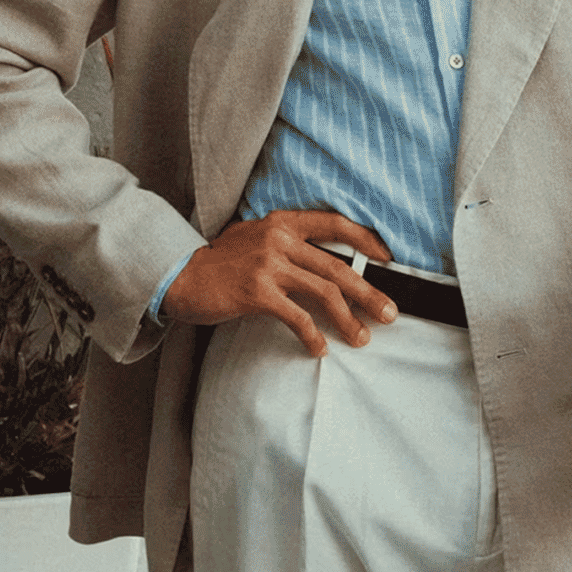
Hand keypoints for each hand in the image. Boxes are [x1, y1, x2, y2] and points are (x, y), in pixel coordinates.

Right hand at [160, 209, 397, 356]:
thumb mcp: (254, 236)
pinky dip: (313, 335)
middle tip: (391, 311)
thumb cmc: (219, 261)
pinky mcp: (258, 292)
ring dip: (349, 319)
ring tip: (363, 337)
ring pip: (324, 293)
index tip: (388, 257)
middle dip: (369, 292)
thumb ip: (286, 242)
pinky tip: (320, 349)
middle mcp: (279, 239)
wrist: (180, 276)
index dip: (366, 239)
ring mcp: (269, 265)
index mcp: (283, 222)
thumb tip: (325, 261)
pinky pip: (297, 317)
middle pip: (338, 267)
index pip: (335, 224)